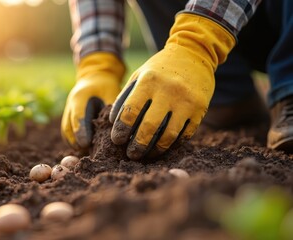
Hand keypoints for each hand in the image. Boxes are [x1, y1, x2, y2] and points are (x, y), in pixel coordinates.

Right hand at [62, 52, 124, 148]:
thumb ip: (112, 109)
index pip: (78, 117)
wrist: (94, 76)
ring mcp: (67, 111)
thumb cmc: (106, 85)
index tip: (86, 144)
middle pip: (68, 127)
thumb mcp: (111, 92)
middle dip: (76, 141)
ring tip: (85, 152)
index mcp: (80, 96)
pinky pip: (67, 132)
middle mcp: (70, 104)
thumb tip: (118, 128)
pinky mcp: (68, 117)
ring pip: (65, 131)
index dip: (81, 131)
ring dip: (73, 143)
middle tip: (87, 151)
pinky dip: (73, 141)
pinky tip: (83, 148)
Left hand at [109, 13, 235, 159]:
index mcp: (148, 81)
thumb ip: (125, 97)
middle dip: (136, 146)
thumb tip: (114, 123)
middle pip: (149, 128)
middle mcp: (168, 91)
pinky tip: (163, 147)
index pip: (130, 112)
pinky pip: (184, 135)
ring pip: (168, 136)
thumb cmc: (159, 68)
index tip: (116, 140)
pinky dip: (172, 144)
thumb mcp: (139, 75)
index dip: (121, 130)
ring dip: (154, 150)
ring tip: (145, 155)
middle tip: (130, 154)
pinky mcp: (200, 110)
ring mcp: (186, 101)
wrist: (194, 54)